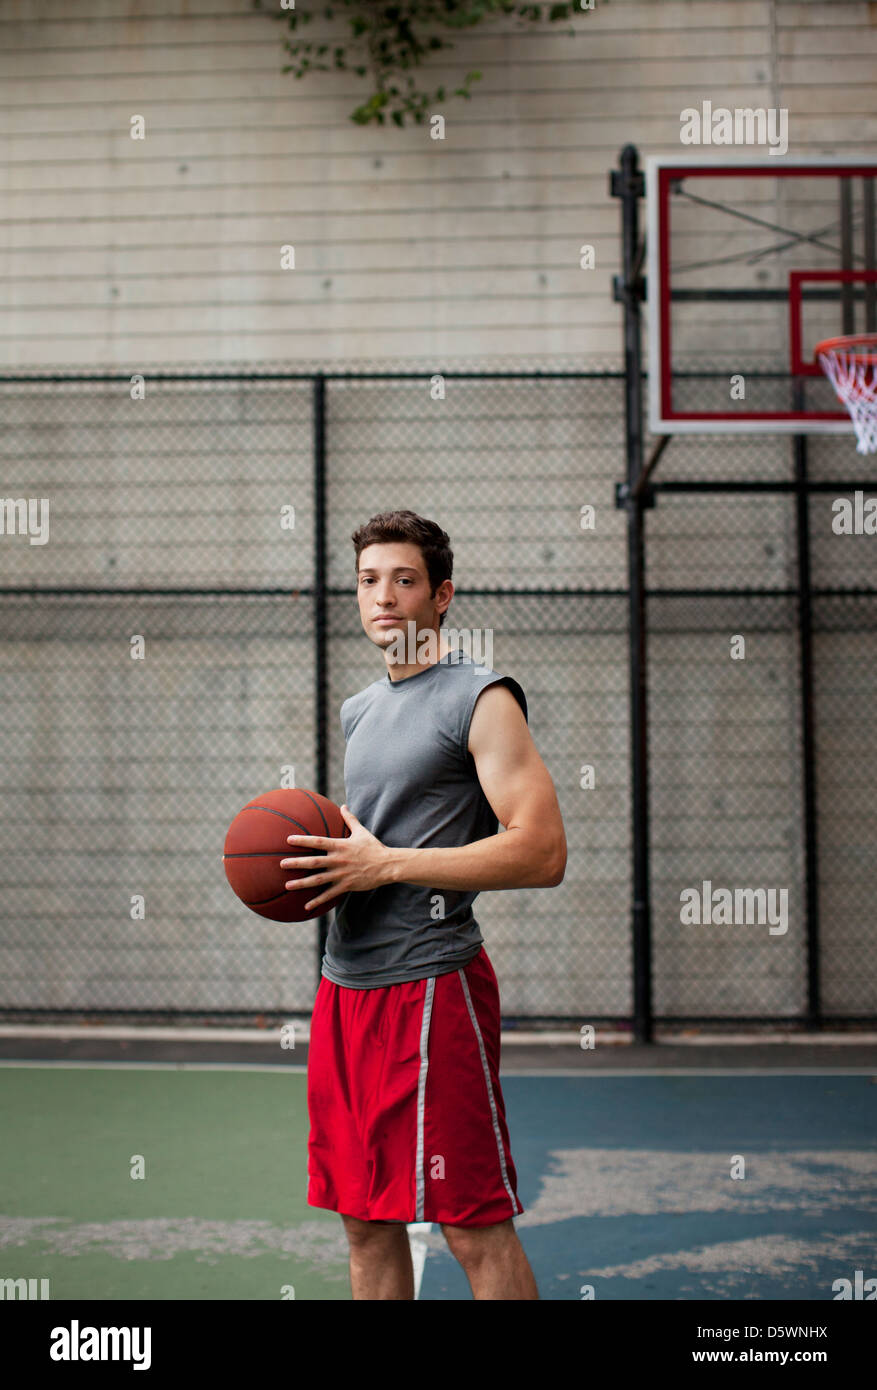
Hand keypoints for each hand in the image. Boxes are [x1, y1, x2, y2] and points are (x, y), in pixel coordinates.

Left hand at [278, 804, 392, 911]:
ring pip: (319, 880)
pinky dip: (318, 900)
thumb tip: (343, 805)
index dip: (303, 840)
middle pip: (314, 862)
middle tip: (281, 864)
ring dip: (302, 883)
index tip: (289, 840)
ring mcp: (342, 874)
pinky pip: (330, 894)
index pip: (318, 841)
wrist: (387, 865)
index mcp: (340, 846)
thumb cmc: (373, 847)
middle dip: (297, 863)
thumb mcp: (361, 832)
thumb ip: (350, 819)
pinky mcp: (347, 885)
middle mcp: (339, 860)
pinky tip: (307, 906)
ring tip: (288, 885)